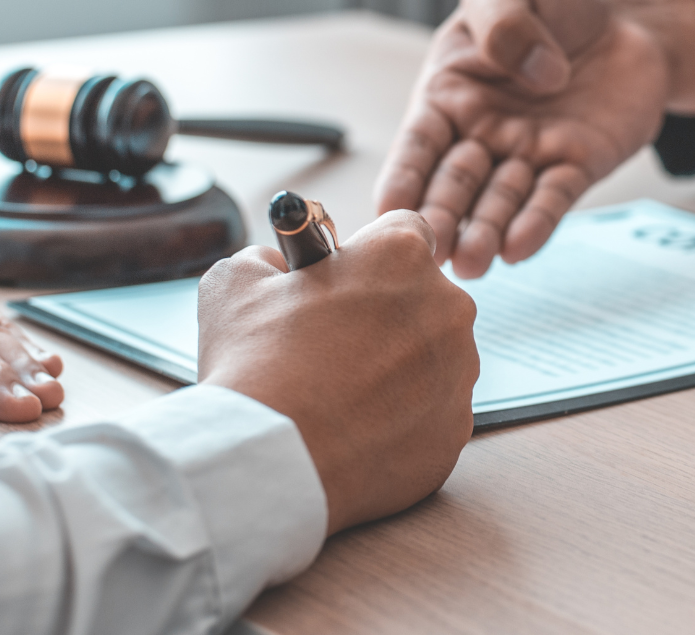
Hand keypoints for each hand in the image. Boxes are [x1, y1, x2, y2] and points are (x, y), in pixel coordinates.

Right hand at [198, 210, 479, 535]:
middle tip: (334, 343)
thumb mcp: (236, 282)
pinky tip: (356, 430)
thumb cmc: (253, 366)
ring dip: (398, 368)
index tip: (345, 278)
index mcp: (402, 257)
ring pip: (433, 358)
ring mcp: (458, 373)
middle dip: (385, 313)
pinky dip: (402, 420)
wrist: (269, 462)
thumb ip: (270, 258)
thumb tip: (280, 266)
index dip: (369, 254)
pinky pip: (432, 413)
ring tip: (340, 394)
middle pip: (423, 298)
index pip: (404, 230)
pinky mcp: (454, 431)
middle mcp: (447, 308)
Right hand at [377, 0, 694, 276]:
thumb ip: (504, 20)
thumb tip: (537, 75)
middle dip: (441, 217)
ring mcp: (529, 154)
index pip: (419, 143)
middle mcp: (483, 133)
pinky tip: (519, 248)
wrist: (625, 23)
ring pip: (500, 200)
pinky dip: (537, 223)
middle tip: (430, 252)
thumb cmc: (553, 5)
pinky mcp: (577, 165)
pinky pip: (553, 198)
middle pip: (454, 183)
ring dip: (484, 232)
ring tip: (471, 264)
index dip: (403, 176)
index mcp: (450, 94)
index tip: (389, 210)